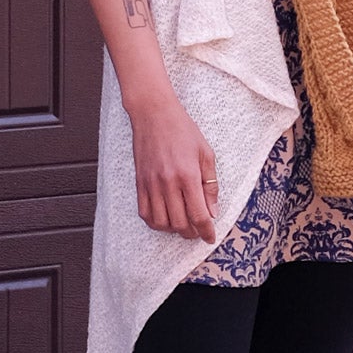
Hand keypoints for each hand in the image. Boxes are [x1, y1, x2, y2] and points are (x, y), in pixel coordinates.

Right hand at [129, 96, 218, 242]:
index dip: (206, 231)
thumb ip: (210, 185)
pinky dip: (156, 222)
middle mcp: (168, 183)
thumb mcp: (206, 154)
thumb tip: (213, 211)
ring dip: (174, 229)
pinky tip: (165, 218)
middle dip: (192, 233)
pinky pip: (145, 213)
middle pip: (180, 223)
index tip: (210, 237)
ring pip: (161, 223)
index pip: (198, 215)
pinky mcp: (140, 183)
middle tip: (199, 230)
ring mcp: (151, 185)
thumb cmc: (182, 130)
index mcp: (188, 175)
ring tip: (183, 224)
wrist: (154, 114)